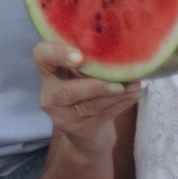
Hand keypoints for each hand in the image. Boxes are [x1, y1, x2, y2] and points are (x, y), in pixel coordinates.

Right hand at [35, 40, 137, 157]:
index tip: (80, 57)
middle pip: (67, 91)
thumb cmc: (87, 88)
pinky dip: (121, 104)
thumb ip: (91, 61)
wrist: (89, 130)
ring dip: (116, 95)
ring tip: (136, 85)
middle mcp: (49, 94)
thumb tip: (122, 48)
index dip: (58, 54)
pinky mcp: (76, 130)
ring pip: (89, 105)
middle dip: (96, 86)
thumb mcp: (82, 72)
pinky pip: (101, 116)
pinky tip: (134, 95)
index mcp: (48, 71)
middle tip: (119, 82)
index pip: (41, 56)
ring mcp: (61, 115)